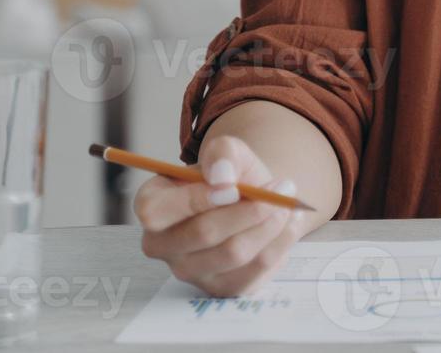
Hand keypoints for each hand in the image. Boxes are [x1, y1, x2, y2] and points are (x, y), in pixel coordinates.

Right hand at [134, 135, 309, 296]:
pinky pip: (255, 270)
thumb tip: (223, 178)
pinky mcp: (220, 288)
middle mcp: (161, 245)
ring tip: (288, 203)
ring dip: (271, 225)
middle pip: (204, 233)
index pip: (157, 212)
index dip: (198, 199)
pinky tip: (288, 223)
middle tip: (283, 188)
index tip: (236, 187)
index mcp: (151, 206)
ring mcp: (189, 271)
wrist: (252, 198)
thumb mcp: (227, 152)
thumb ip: (222, 154)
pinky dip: (280, 243)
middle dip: (251, 208)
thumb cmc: (231, 175)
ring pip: (234, 253)